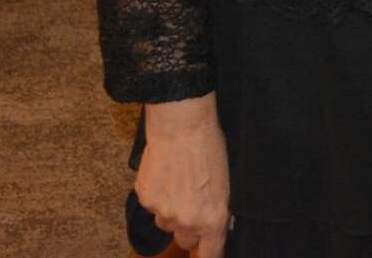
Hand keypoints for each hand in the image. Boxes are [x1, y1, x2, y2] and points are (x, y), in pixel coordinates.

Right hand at [139, 96, 229, 257]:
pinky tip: (165, 174)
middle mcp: (186, 222)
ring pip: (166, 222)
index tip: (208, 254)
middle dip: (190, 227)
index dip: (209, 256)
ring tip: (178, 181)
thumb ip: (219, 209)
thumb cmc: (210, 148)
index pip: (210, 254)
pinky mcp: (145, 199)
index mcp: (212, 220)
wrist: (181, 126)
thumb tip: (219, 223)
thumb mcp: (226, 182)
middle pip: (185, 240)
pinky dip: (157, 195)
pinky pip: (152, 206)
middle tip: (193, 203)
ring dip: (172, 210)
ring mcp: (163, 212)